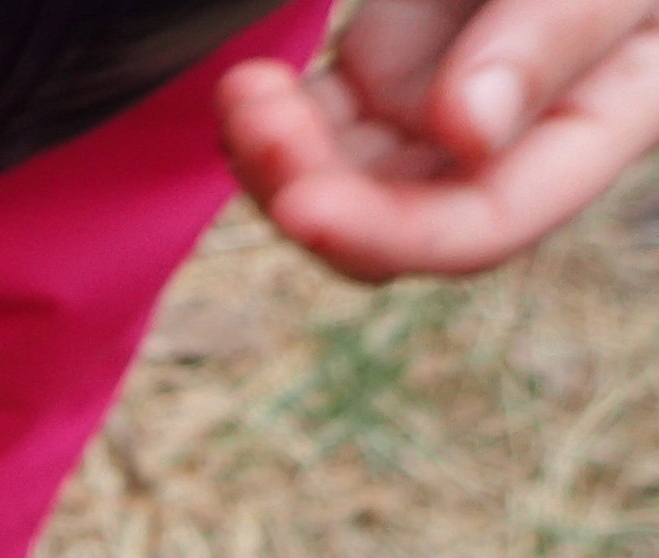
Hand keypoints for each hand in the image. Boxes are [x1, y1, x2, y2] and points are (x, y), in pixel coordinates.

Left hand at [217, 0, 658, 278]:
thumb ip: (548, 39)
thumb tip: (470, 133)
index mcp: (597, 125)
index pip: (487, 222)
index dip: (391, 233)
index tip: (302, 207)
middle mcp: (511, 143)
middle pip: (396, 223)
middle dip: (312, 192)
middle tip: (259, 120)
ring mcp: (440, 115)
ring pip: (342, 189)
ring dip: (277, 161)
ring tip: (245, 94)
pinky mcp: (383, 78)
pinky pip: (313, 133)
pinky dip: (267, 126)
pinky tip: (244, 93)